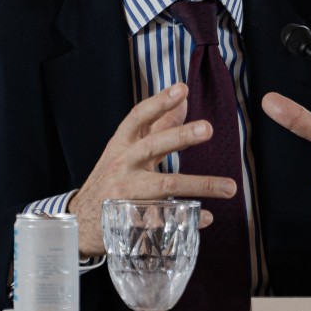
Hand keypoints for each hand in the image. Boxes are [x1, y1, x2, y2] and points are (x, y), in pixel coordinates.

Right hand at [69, 83, 236, 256]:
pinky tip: (206, 216)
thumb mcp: (127, 149)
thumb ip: (156, 126)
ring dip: (199, 185)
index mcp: (121, 145)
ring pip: (164, 187)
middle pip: (152, 147)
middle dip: (180, 137)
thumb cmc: (111, 177)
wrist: (80, 220)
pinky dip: (187, 219)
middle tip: (208, 129)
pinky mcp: (131, 221)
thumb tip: (182, 98)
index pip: (139, 117)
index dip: (159, 102)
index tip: (182, 89)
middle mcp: (122, 166)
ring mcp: (125, 194)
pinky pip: (164, 219)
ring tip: (230, 187)